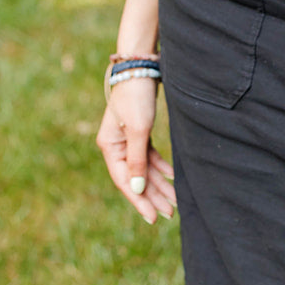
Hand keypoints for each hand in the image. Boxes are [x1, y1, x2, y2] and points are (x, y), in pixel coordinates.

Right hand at [96, 77, 175, 226]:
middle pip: (135, 178)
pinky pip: (149, 155)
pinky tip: (173, 177)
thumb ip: (137, 160)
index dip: (139, 201)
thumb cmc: (137, 96)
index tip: (153, 218)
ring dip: (159, 184)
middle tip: (170, 214)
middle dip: (152, 196)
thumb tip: (136, 189)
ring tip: (174, 202)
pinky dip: (161, 166)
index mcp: (110, 147)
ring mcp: (127, 138)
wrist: (141, 66)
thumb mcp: (138, 129)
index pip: (125, 181)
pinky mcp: (139, 130)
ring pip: (144, 168)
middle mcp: (116, 145)